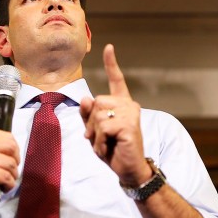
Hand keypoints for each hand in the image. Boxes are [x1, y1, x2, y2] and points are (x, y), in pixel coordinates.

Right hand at [0, 129, 20, 217]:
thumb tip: (17, 148)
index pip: (8, 137)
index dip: (14, 152)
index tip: (7, 160)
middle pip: (12, 148)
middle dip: (14, 163)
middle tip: (6, 171)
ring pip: (11, 164)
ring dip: (11, 177)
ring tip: (1, 181)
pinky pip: (7, 177)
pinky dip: (8, 186)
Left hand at [79, 44, 151, 185]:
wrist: (128, 169)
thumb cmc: (113, 150)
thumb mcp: (95, 132)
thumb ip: (89, 115)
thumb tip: (86, 98)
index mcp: (121, 103)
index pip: (116, 80)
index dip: (111, 64)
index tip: (108, 47)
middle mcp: (129, 104)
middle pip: (96, 102)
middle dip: (91, 123)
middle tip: (101, 139)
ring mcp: (131, 113)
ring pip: (98, 114)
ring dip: (95, 134)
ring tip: (105, 144)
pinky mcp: (129, 124)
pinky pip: (103, 127)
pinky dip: (99, 142)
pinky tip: (108, 148)